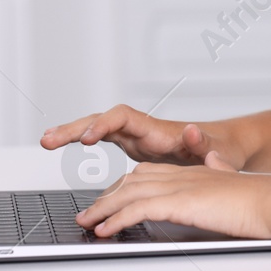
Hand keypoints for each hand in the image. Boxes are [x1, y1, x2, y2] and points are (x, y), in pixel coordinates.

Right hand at [41, 105, 242, 168]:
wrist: (225, 149)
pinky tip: (60, 144)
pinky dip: (80, 139)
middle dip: (75, 128)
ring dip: (70, 132)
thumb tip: (195, 131)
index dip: (105, 125)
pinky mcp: (132, 145)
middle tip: (49, 139)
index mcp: (158, 130)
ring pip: (96, 127)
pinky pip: (100, 138)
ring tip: (45, 140)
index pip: (124, 118)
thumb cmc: (223, 151)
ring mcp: (135, 136)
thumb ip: (207, 145)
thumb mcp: (221, 152)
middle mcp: (142, 129)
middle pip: (102, 119)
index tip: (89, 138)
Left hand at [75, 151, 270, 239]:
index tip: (108, 202)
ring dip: (102, 210)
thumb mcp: (230, 191)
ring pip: (128, 194)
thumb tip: (216, 182)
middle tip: (87, 214)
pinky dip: (116, 219)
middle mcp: (181, 176)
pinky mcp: (179, 202)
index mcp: (191, 174)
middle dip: (105, 198)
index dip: (123, 189)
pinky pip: (138, 209)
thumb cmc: (259, 203)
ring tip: (86, 223)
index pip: (146, 176)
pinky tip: (104, 229)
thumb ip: (219, 185)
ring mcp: (179, 187)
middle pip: (131, 182)